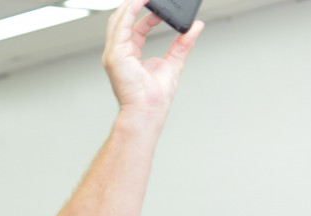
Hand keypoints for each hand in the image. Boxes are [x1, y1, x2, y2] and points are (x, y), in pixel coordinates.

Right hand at [103, 0, 202, 116]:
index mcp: (129, 55)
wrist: (148, 111)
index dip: (147, 14)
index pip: (135, 28)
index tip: (161, 6)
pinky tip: (142, 0)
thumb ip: (183, 43)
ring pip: (118, 19)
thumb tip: (195, 27)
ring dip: (132, 3)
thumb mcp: (174, 62)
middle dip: (134, 3)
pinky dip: (131, 10)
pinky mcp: (115, 55)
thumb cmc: (154, 97)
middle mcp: (118, 53)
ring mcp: (114, 54)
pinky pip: (121, 25)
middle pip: (121, 20)